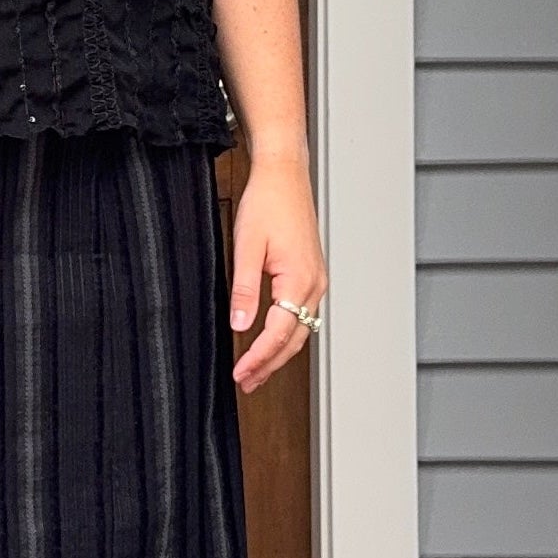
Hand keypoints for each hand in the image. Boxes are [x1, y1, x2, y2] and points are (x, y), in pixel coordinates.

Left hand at [228, 153, 327, 394]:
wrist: (284, 175)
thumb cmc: (268, 202)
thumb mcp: (247, 247)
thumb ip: (244, 290)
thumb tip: (241, 325)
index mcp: (299, 279)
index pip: (278, 333)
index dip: (258, 357)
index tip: (240, 373)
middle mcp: (314, 284)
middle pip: (294, 339)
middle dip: (269, 365)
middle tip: (246, 383)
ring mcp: (316, 280)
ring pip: (301, 330)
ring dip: (278, 354)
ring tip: (256, 372)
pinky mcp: (311, 275)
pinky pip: (303, 315)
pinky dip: (286, 335)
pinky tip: (271, 343)